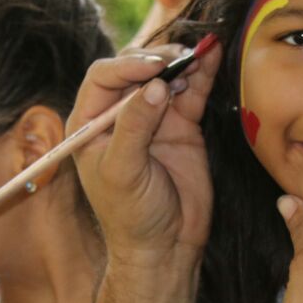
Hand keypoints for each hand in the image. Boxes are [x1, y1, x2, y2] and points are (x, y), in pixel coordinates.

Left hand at [70, 42, 220, 266]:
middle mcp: (119, 114)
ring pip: (165, 75)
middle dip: (157, 59)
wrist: (166, 246)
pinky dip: (202, 73)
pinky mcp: (181, 124)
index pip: (103, 77)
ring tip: (198, 55)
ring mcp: (153, 117)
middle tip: (179, 59)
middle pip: (135, 69)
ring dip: (181, 61)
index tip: (155, 66)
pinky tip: (211, 55)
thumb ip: (135, 127)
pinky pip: (191, 91)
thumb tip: (155, 86)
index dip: (128, 65)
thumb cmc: (131, 216)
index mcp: (90, 123)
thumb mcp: (123, 172)